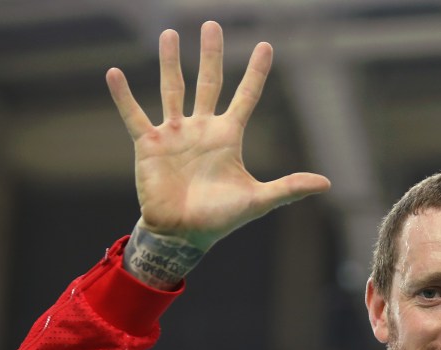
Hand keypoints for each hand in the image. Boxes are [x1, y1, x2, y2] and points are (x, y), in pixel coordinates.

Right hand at [105, 21, 330, 250]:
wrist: (183, 233)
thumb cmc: (220, 218)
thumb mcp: (258, 201)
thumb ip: (288, 188)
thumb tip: (326, 183)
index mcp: (228, 137)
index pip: (246, 97)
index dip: (256, 73)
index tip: (267, 46)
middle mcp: (201, 128)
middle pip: (208, 83)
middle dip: (211, 55)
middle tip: (212, 25)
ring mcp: (174, 134)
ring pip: (172, 89)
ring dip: (170, 63)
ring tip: (170, 34)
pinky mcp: (149, 145)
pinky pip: (134, 116)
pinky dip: (124, 97)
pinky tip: (114, 73)